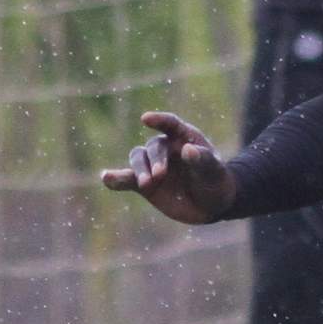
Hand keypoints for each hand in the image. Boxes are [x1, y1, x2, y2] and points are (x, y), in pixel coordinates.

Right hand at [100, 111, 236, 223]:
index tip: (145, 119)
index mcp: (185, 138)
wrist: (211, 205)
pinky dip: (116, 179)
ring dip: (139, 170)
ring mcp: (152, 165)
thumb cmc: (215, 181)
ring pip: (138, 160)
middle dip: (155, 160)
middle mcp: (166, 148)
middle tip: (160, 175)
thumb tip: (188, 149)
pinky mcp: (144, 184)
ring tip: (146, 184)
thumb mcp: (215, 172)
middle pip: (153, 147)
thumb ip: (204, 160)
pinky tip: (106, 178)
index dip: (159, 120)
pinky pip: (127, 179)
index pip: (171, 124)